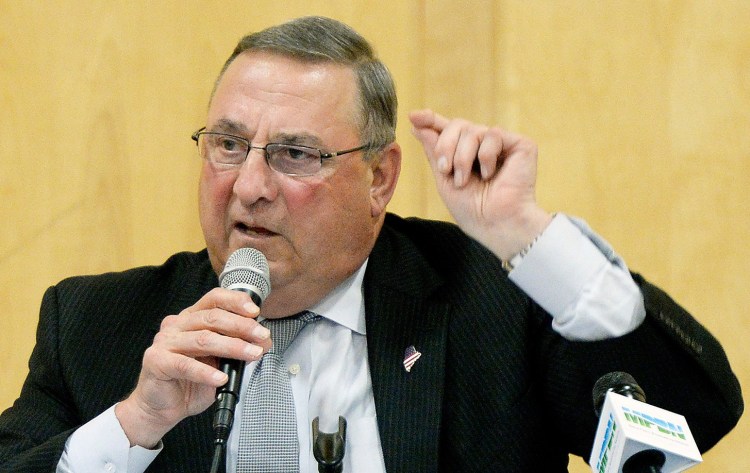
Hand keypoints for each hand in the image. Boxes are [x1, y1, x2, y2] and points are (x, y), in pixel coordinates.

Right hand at [115, 288, 271, 447]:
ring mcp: (165, 341)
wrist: (163, 407)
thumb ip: (239, 347)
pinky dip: (206, 372)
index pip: (214, 299)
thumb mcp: (221, 361)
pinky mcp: (157, 361)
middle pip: (212, 317)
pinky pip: (185, 365)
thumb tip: (264, 341)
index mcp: (192, 317)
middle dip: (242, 326)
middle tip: (262, 336)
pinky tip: (221, 378)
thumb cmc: (191, 382)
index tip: (255, 312)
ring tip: (251, 355)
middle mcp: (177, 324)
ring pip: (203, 339)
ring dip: (232, 347)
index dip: (236, 301)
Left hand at [409, 109, 552, 259]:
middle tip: (446, 170)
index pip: (447, 129)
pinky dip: (485, 156)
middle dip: (446, 146)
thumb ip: (433, 151)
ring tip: (466, 180)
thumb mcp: (443, 179)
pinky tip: (491, 175)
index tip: (414, 116)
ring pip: (472, 130)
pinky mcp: (520, 145)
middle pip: (457, 124)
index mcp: (465, 153)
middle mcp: (483, 145)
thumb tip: (417, 124)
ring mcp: (501, 144)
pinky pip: (493, 134)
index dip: (430, 120)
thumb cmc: (471, 210)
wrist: (495, 224)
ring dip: (463, 157)